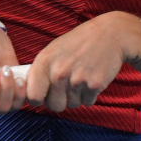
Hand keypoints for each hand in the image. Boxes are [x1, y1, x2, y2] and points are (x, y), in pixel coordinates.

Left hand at [26, 11, 140, 111]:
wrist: (109, 34)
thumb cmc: (78, 43)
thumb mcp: (53, 50)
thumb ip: (41, 71)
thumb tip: (30, 94)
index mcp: (44, 62)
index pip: (33, 96)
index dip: (38, 98)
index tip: (44, 94)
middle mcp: (59, 72)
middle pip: (54, 106)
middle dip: (60, 100)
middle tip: (67, 86)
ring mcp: (77, 79)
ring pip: (72, 105)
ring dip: (76, 97)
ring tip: (80, 77)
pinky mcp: (94, 85)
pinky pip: (87, 103)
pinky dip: (90, 95)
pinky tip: (91, 78)